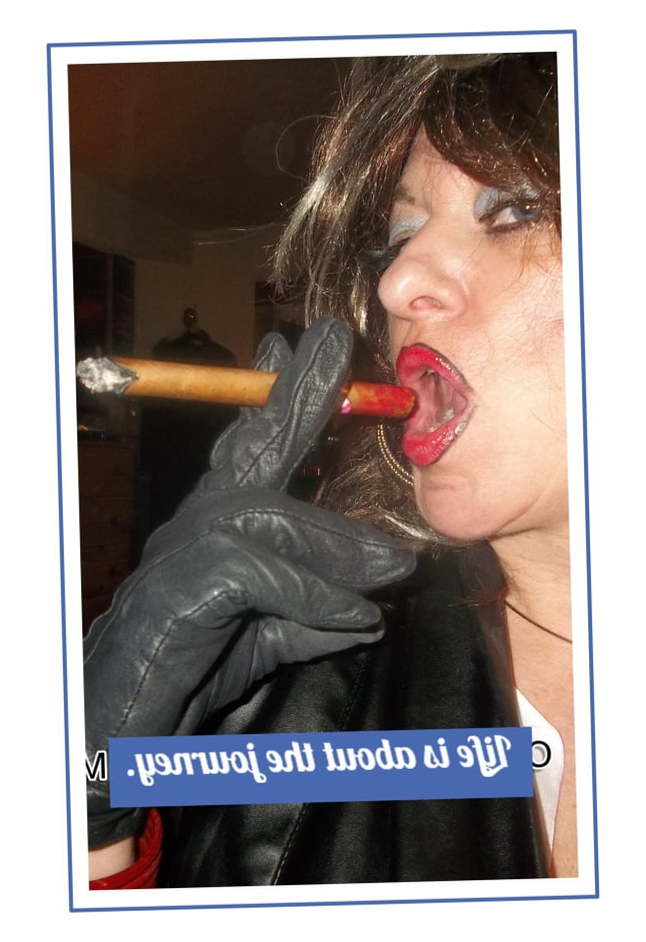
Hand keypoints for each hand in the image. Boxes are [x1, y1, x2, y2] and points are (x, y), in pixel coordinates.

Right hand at [84, 317, 415, 847]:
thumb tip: (367, 613)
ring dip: (343, 545)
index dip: (281, 395)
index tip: (301, 345)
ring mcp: (184, 549)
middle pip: (251, 444)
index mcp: (220, 521)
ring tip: (398, 569)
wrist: (122, 724)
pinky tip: (355, 620)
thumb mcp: (266, 637)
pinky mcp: (181, 588)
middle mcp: (199, 520)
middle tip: (334, 339)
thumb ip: (310, 616)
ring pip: (271, 517)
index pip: (253, 447)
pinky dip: (315, 598)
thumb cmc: (192, 668)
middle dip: (297, 390)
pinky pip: (259, 574)